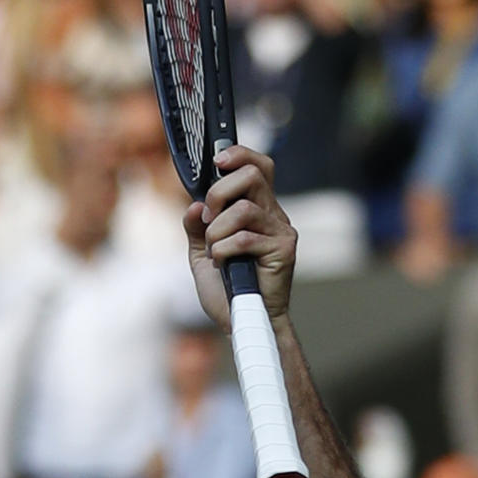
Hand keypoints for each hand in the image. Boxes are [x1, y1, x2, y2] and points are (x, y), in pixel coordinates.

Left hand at [183, 146, 296, 332]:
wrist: (241, 321)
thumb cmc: (225, 290)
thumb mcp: (201, 253)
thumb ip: (196, 227)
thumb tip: (194, 205)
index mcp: (256, 209)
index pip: (258, 166)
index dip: (239, 155)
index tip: (217, 162)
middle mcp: (272, 214)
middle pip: (253, 175)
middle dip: (219, 192)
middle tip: (208, 218)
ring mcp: (281, 231)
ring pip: (244, 208)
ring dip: (218, 230)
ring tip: (216, 251)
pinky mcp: (284, 249)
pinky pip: (244, 237)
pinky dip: (224, 250)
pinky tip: (224, 265)